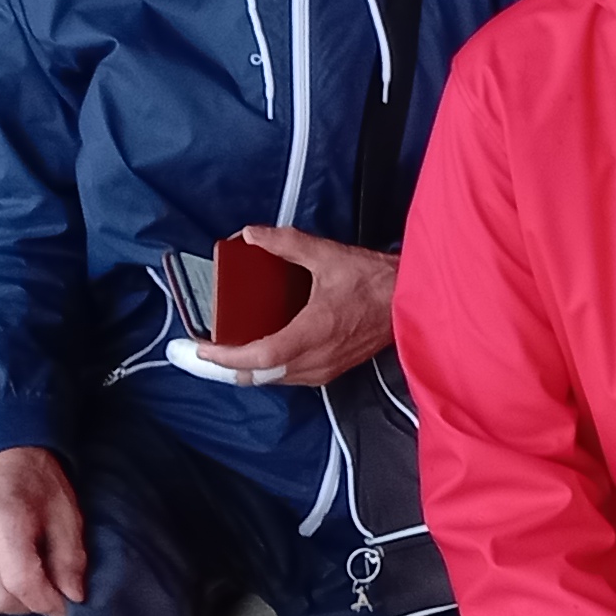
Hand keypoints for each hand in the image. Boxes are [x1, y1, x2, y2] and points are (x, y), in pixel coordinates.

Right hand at [0, 446, 88, 615]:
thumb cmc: (37, 489)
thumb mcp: (67, 515)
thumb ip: (71, 559)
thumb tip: (72, 599)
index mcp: (2, 515)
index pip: (20, 579)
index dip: (46, 602)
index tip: (63, 606)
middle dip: (26, 605)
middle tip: (42, 589)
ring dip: (3, 605)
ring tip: (17, 581)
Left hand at [209, 223, 394, 389]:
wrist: (412, 300)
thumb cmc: (376, 282)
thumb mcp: (329, 256)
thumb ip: (287, 244)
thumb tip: (252, 236)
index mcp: (313, 333)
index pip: (259, 358)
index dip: (225, 356)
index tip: (203, 346)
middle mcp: (317, 359)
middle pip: (259, 376)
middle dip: (231, 364)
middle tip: (212, 345)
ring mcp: (325, 369)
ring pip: (274, 379)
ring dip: (251, 367)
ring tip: (234, 346)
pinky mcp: (332, 371)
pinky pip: (290, 377)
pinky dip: (271, 367)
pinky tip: (266, 348)